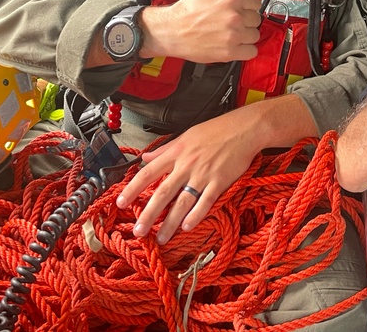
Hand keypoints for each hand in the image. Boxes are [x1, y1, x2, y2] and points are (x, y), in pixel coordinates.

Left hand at [115, 108, 260, 243]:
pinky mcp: (220, 182)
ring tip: (161, 237)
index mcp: (177, 153)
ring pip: (182, 202)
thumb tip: (146, 157)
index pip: (148, 173)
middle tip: (138, 231)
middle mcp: (187, 165)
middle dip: (148, 214)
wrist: (245, 128)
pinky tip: (187, 227)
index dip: (133, 189)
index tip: (121, 202)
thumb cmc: (218, 130)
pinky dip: (196, 215)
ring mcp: (204, 174)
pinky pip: (205, 202)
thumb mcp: (187, 135)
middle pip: (162, 193)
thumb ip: (165, 149)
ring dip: (170, 222)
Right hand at [141, 0, 260, 62]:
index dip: (246, 6)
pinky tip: (233, 44)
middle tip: (230, 21)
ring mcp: (234, 35)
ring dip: (245, 35)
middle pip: (256, 19)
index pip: (256, 2)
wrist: (173, 30)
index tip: (236, 9)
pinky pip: (251, 51)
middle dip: (245, 20)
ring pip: (255, 35)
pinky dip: (245, 50)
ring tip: (230, 32)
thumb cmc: (190, 7)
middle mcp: (235, 16)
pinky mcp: (230, 52)